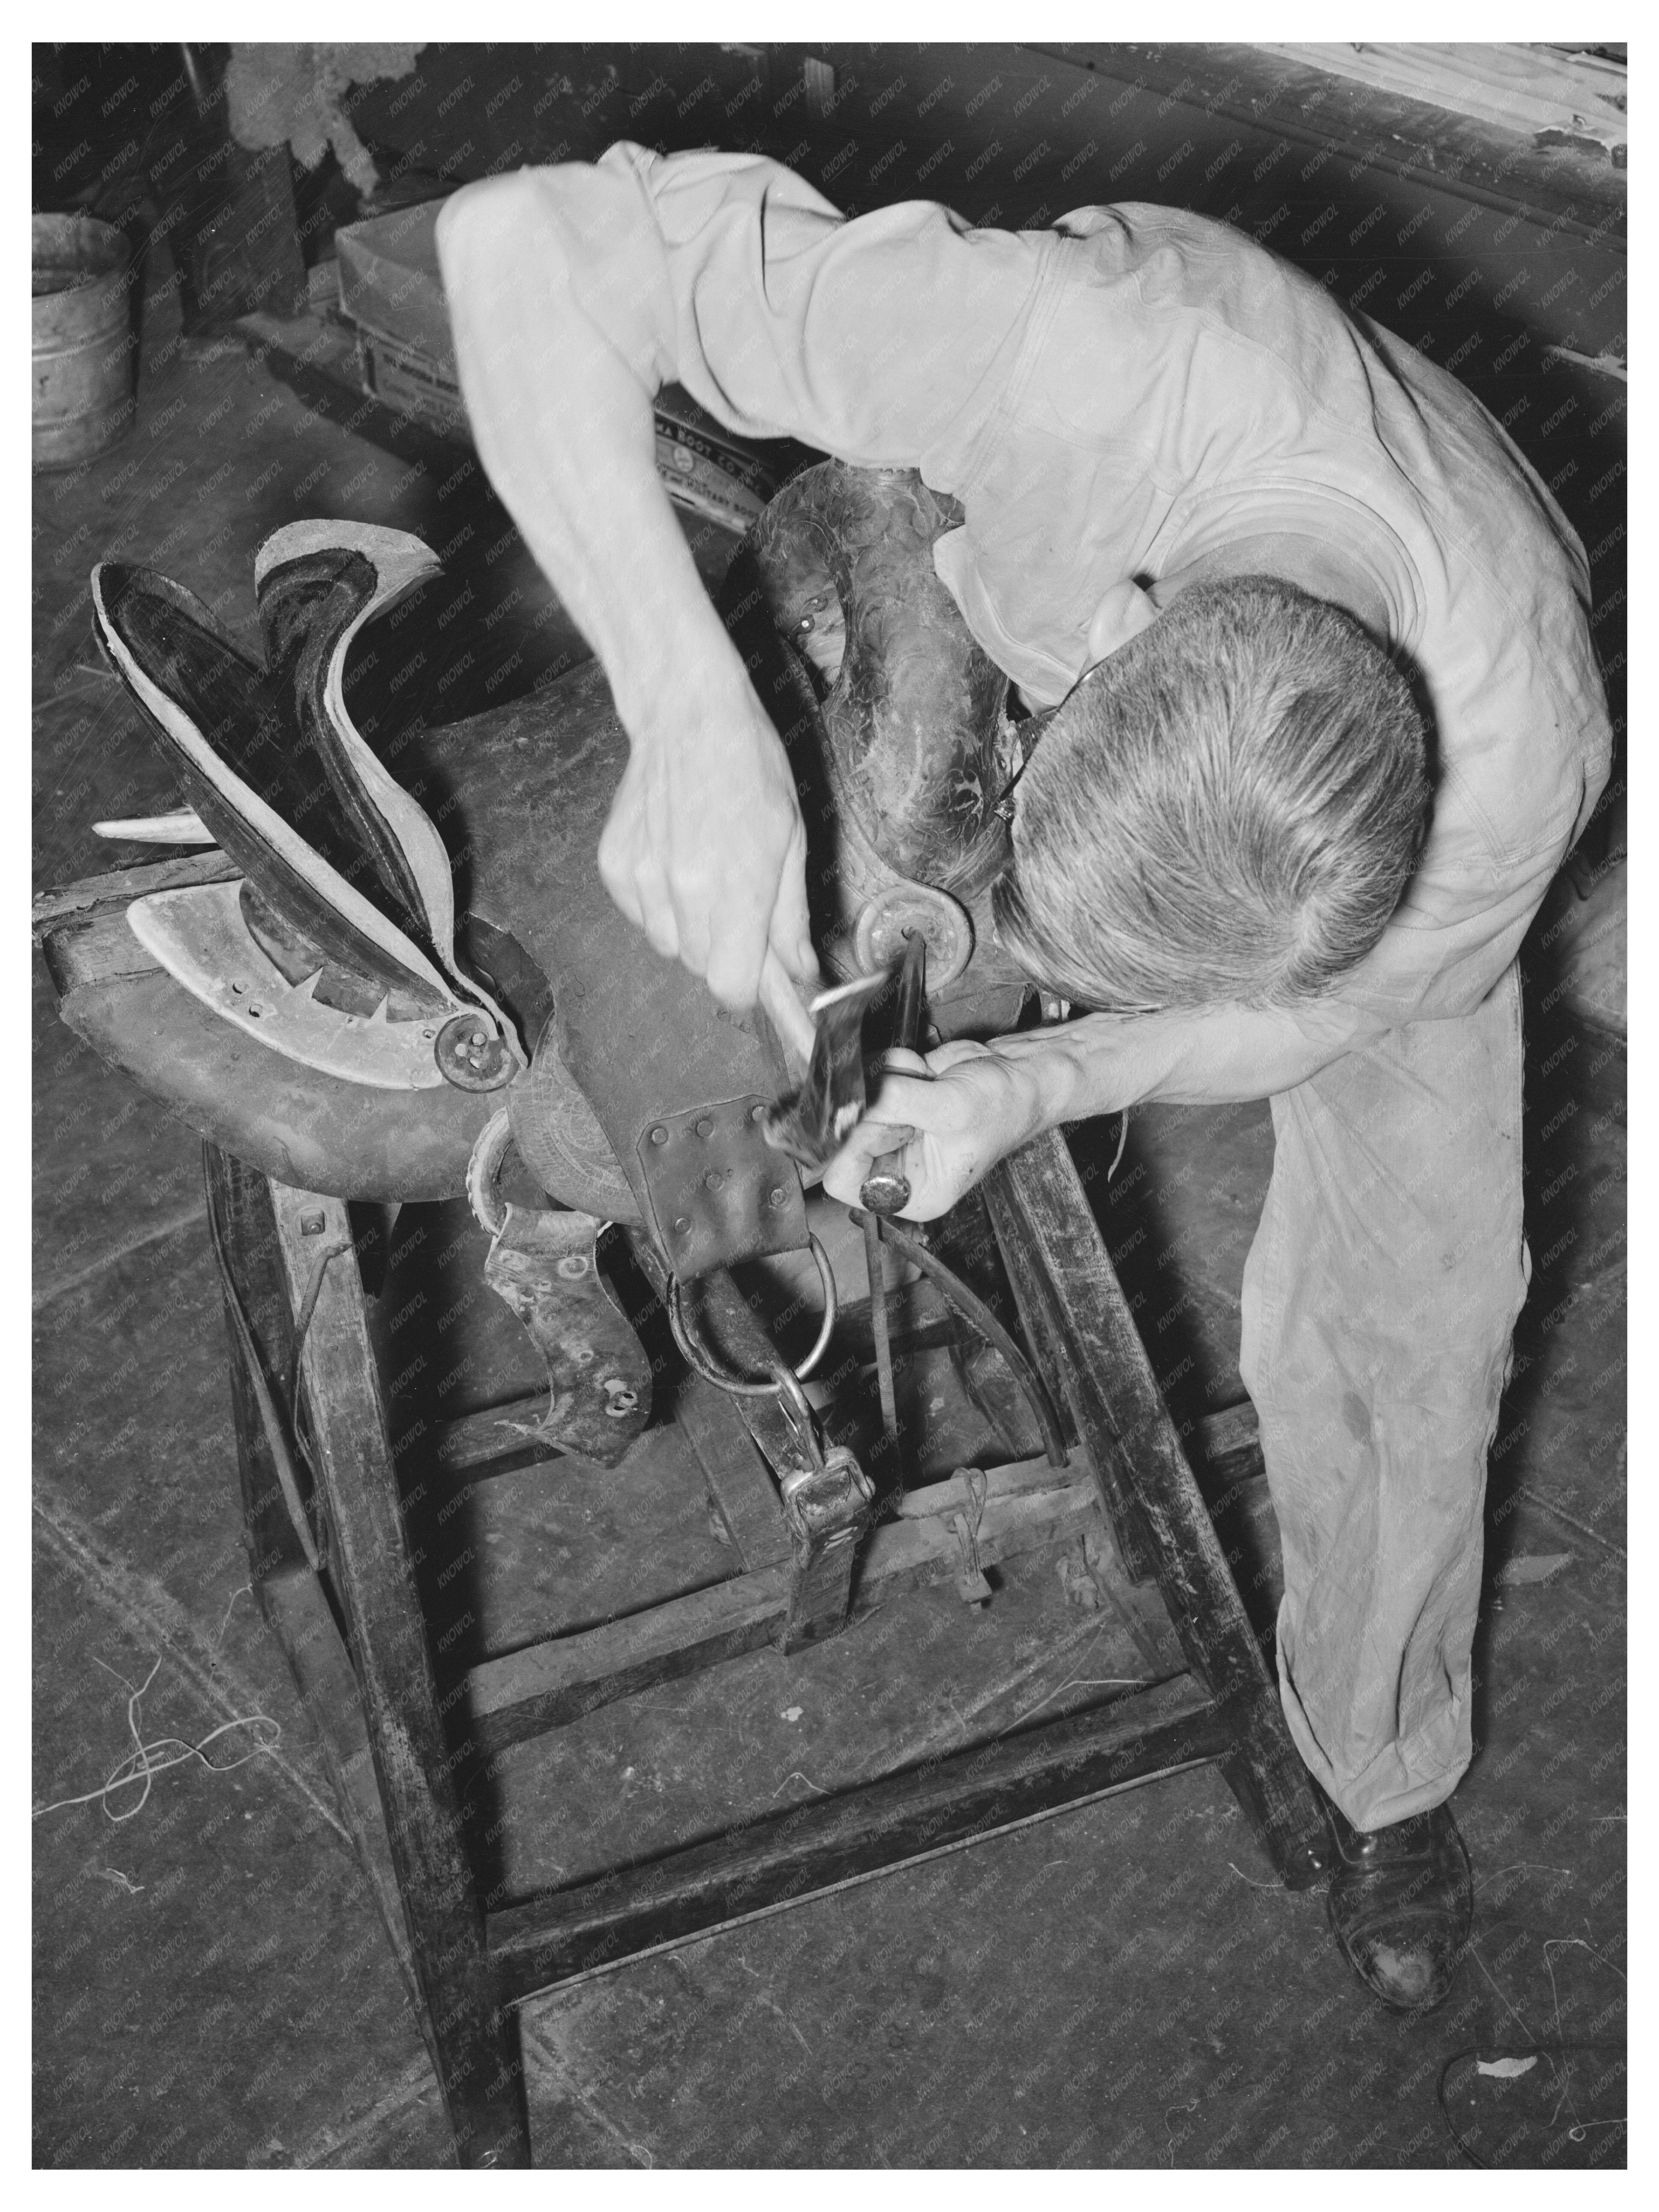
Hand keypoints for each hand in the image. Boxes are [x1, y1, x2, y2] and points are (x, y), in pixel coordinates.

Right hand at [597, 655, 818, 1010]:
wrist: (686, 716)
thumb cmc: (750, 769)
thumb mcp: (791, 840)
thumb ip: (790, 915)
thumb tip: (799, 971)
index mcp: (737, 890)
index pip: (732, 986)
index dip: (748, 985)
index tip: (757, 969)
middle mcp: (683, 893)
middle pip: (701, 968)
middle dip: (723, 949)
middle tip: (736, 900)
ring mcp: (641, 881)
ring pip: (668, 945)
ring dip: (689, 927)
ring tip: (703, 871)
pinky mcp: (613, 868)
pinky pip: (640, 916)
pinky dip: (658, 903)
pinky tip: (673, 858)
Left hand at [821, 1041, 1046, 1220]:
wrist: (1024, 1075)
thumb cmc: (1005, 1108)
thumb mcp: (951, 1111)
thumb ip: (896, 1103)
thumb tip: (851, 1098)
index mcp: (911, 1193)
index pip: (843, 1179)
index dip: (848, 1144)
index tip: (868, 1113)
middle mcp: (897, 1165)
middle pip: (846, 1136)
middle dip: (875, 1104)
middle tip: (908, 1091)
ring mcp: (894, 1129)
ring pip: (856, 1099)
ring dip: (888, 1079)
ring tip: (927, 1079)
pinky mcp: (896, 1098)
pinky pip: (870, 1076)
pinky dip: (893, 1064)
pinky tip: (926, 1069)